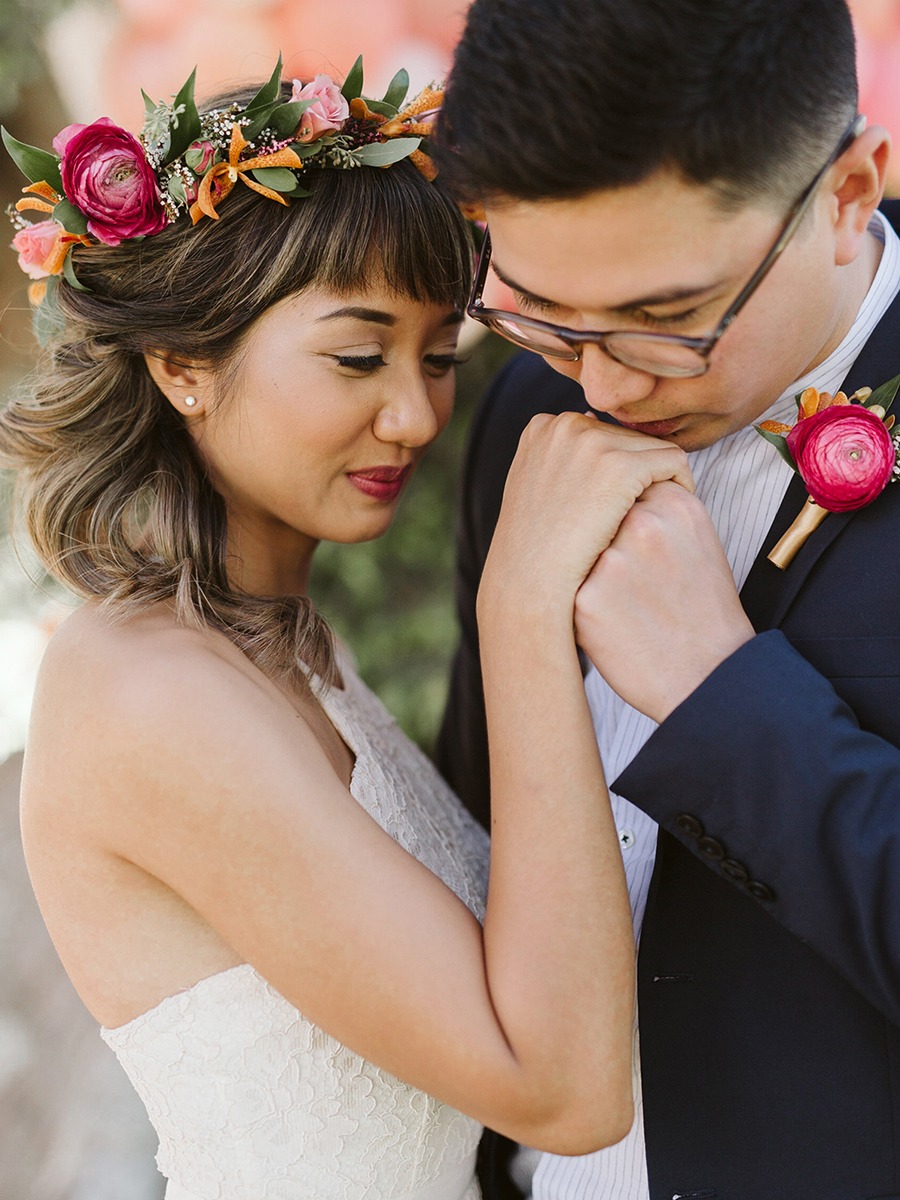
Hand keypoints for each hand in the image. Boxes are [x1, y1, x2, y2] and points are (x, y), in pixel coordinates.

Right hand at [479, 414, 693, 624]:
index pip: (600, 433)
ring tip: (657, 518)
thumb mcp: (535, 490)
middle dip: (638, 472)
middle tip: (643, 514)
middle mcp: (566, 425)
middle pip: (627, 438)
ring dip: (659, 479)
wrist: (531, 585)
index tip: (616, 503)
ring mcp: (592, 442)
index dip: (614, 469)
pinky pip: (674, 462)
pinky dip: (681, 485)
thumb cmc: (534, 550)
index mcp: (543, 427)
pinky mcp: (622, 466)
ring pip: (653, 449)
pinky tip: (670, 518)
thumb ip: (561, 456)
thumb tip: (594, 418)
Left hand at [574, 480, 754, 721]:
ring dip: (592, 573)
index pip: (627, 492)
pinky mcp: (585, 599)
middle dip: (608, 543)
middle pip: (600, 517)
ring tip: (627, 603)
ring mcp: (611, 560)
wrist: (710, 676)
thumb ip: (661, 510)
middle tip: (636, 580)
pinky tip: (614, 623)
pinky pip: (568, 588)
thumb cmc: (704, 611)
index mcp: (675, 505)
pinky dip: (584, 605)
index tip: (649, 551)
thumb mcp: (699, 543)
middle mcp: (643, 524)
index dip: (628, 524)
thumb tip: (615, 493)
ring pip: (579, 551)